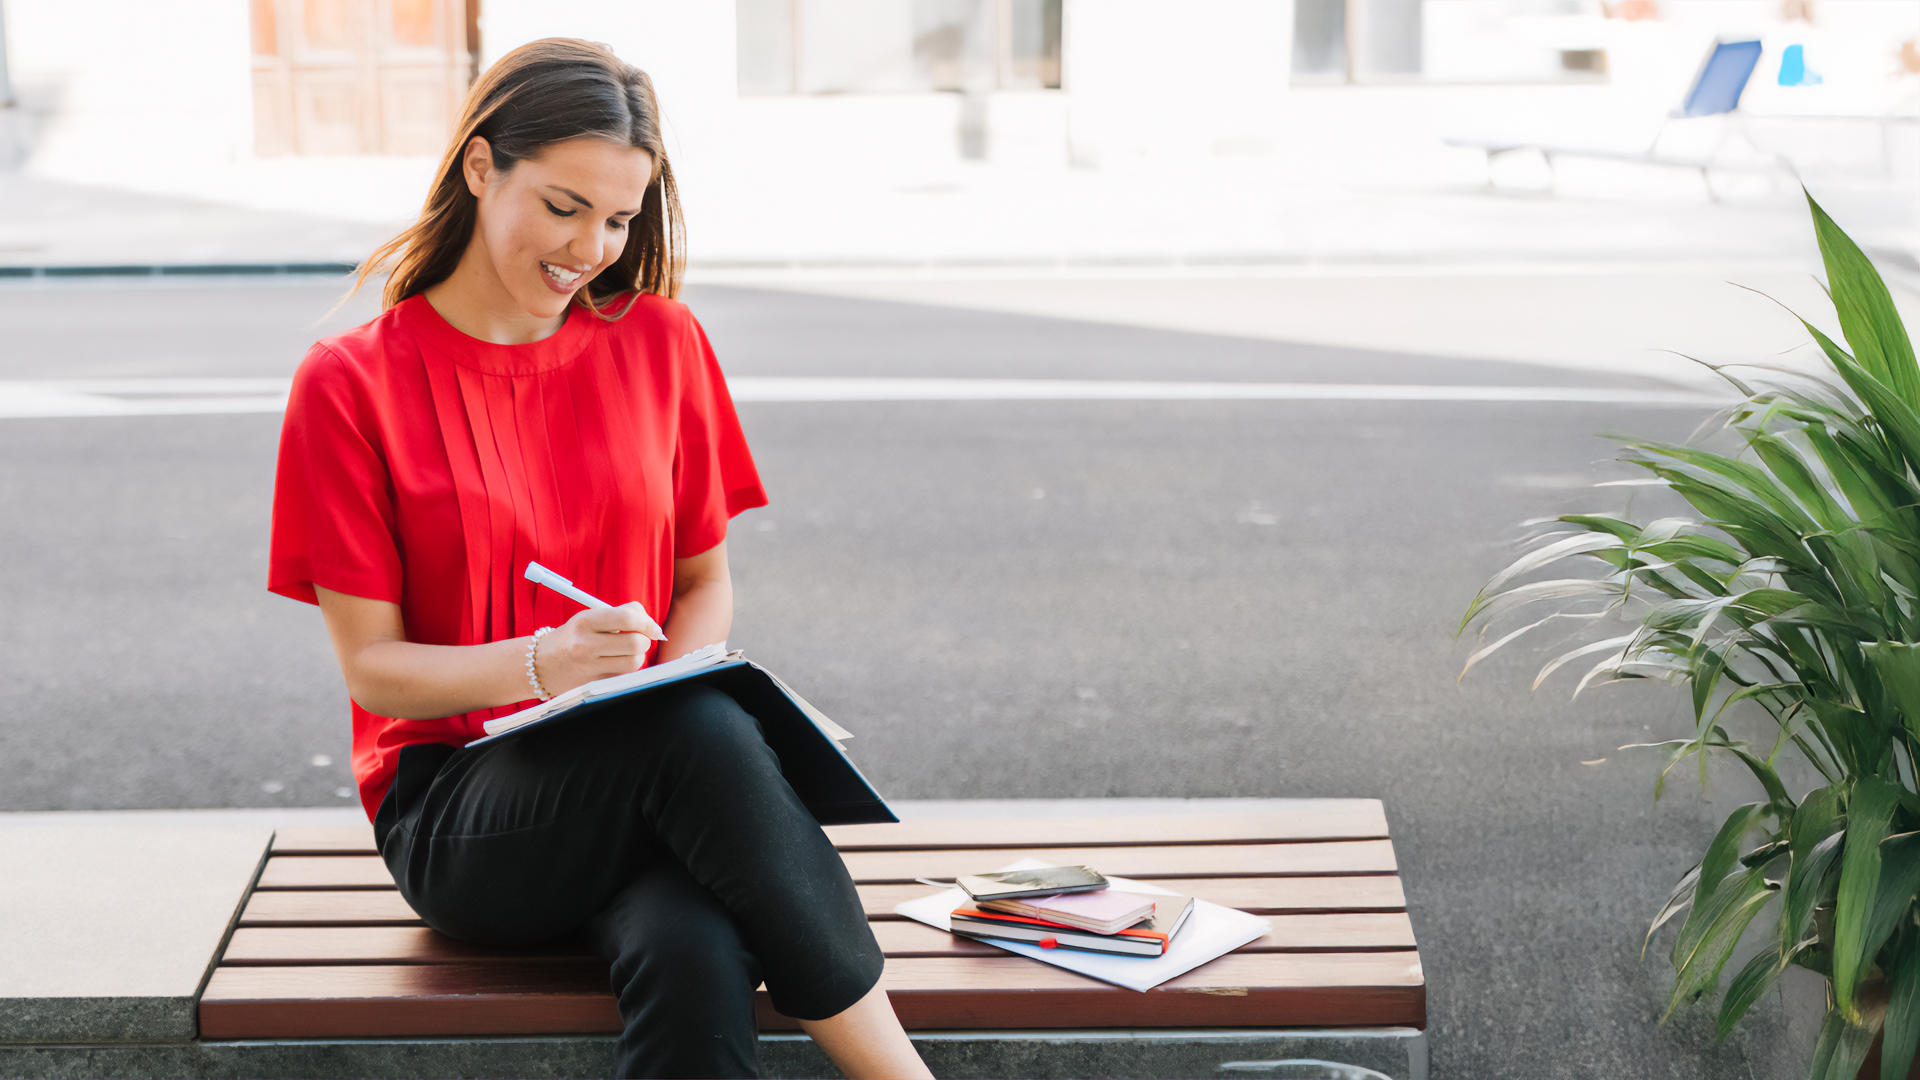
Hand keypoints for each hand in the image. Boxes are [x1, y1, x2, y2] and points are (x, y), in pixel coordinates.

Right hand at [534, 602, 664, 695]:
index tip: (653, 628)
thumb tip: (651, 624)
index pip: (627, 618)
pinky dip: (625, 669)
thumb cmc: (573, 637)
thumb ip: (619, 615)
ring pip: (634, 663)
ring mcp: (588, 667)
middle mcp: (585, 644)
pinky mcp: (592, 684)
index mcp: (585, 621)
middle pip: (635, 643)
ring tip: (627, 652)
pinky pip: (623, 676)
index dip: (647, 623)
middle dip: (645, 641)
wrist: (540, 664)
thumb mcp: (588, 618)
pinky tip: (614, 664)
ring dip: (638, 656)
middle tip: (641, 639)